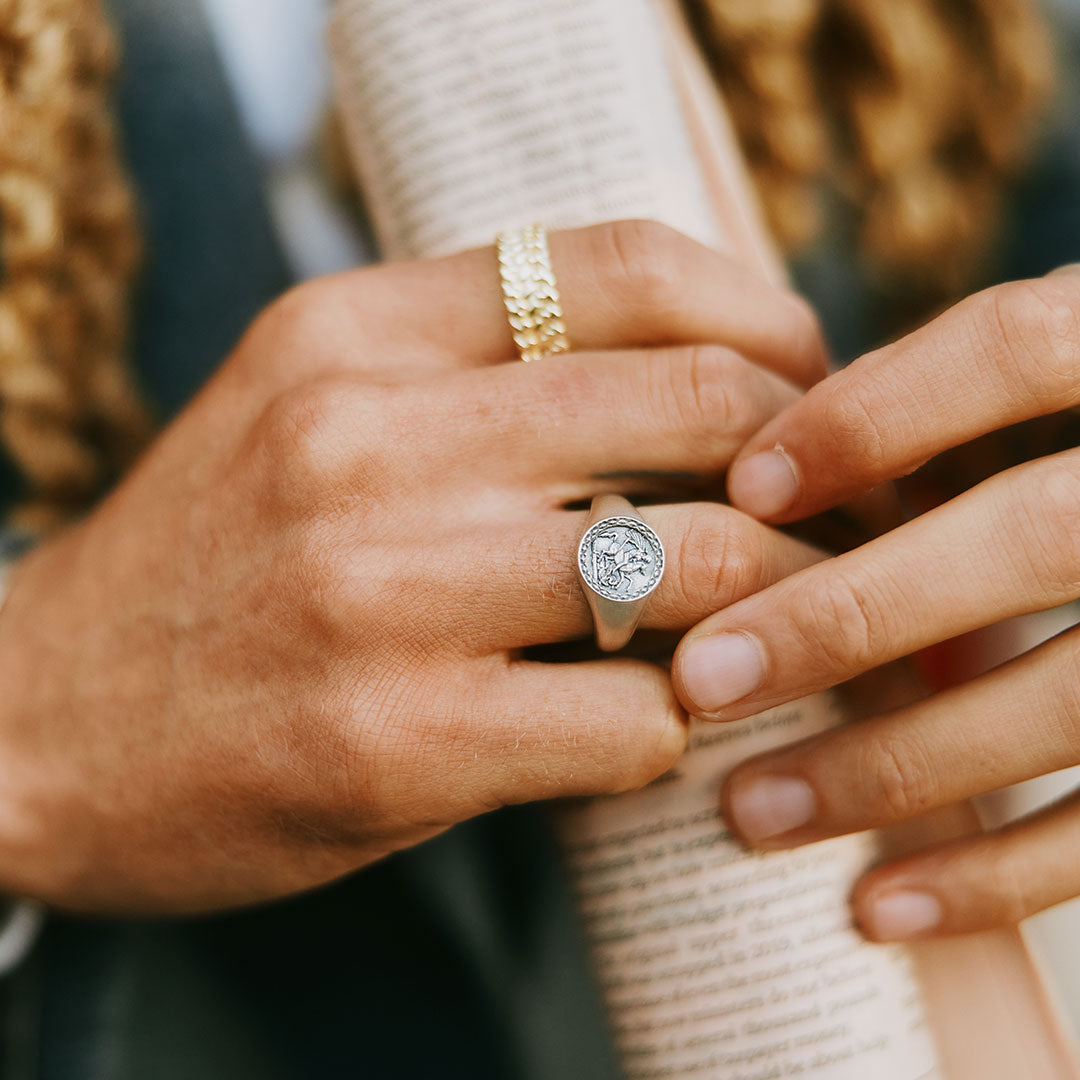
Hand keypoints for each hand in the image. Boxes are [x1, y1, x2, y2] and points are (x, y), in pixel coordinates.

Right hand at [0, 221, 826, 914]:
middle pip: (701, 406)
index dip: (762, 315)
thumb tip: (693, 372)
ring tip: (789, 624)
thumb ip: (471, 370)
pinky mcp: (397, 742)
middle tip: (838, 519)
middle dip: (812, 470)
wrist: (31, 724)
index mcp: (352, 333)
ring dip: (782, 603)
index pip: (623, 264)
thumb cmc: (204, 567)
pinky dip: (682, 723)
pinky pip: (635, 720)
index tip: (808, 381)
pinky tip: (656, 726)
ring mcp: (384, 591)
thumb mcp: (306, 410)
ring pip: (700, 564)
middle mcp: (369, 437)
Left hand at [671, 265, 1079, 940]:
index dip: (875, 414)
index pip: (1023, 348)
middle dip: (851, 613)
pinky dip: (998, 877)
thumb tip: (760, 470)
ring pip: (1070, 701)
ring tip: (750, 810)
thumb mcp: (1051, 394)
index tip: (743, 487)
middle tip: (703, 676)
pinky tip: (875, 907)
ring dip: (893, 765)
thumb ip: (941, 406)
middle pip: (1034, 535)